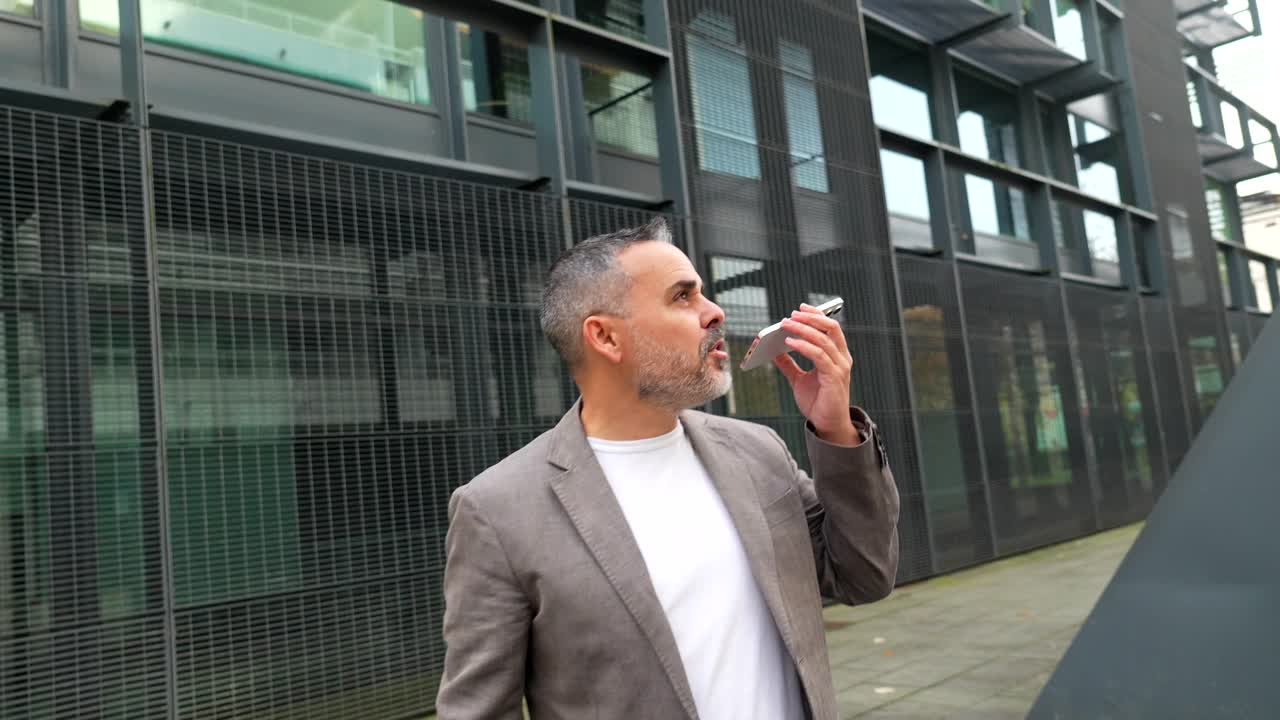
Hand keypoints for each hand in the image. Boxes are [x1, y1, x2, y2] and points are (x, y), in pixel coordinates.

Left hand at [774, 304, 860, 445]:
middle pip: (830, 328)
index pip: (830, 328)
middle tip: (791, 314)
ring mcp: (840, 367)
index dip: (816, 314)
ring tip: (785, 325)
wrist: (827, 425)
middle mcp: (842, 358)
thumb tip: (773, 351)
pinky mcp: (834, 378)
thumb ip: (789, 364)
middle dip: (810, 318)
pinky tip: (789, 342)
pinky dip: (803, 346)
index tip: (800, 307)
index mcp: (837, 355)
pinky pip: (819, 356)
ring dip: (803, 329)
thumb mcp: (798, 379)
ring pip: (823, 339)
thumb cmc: (817, 402)